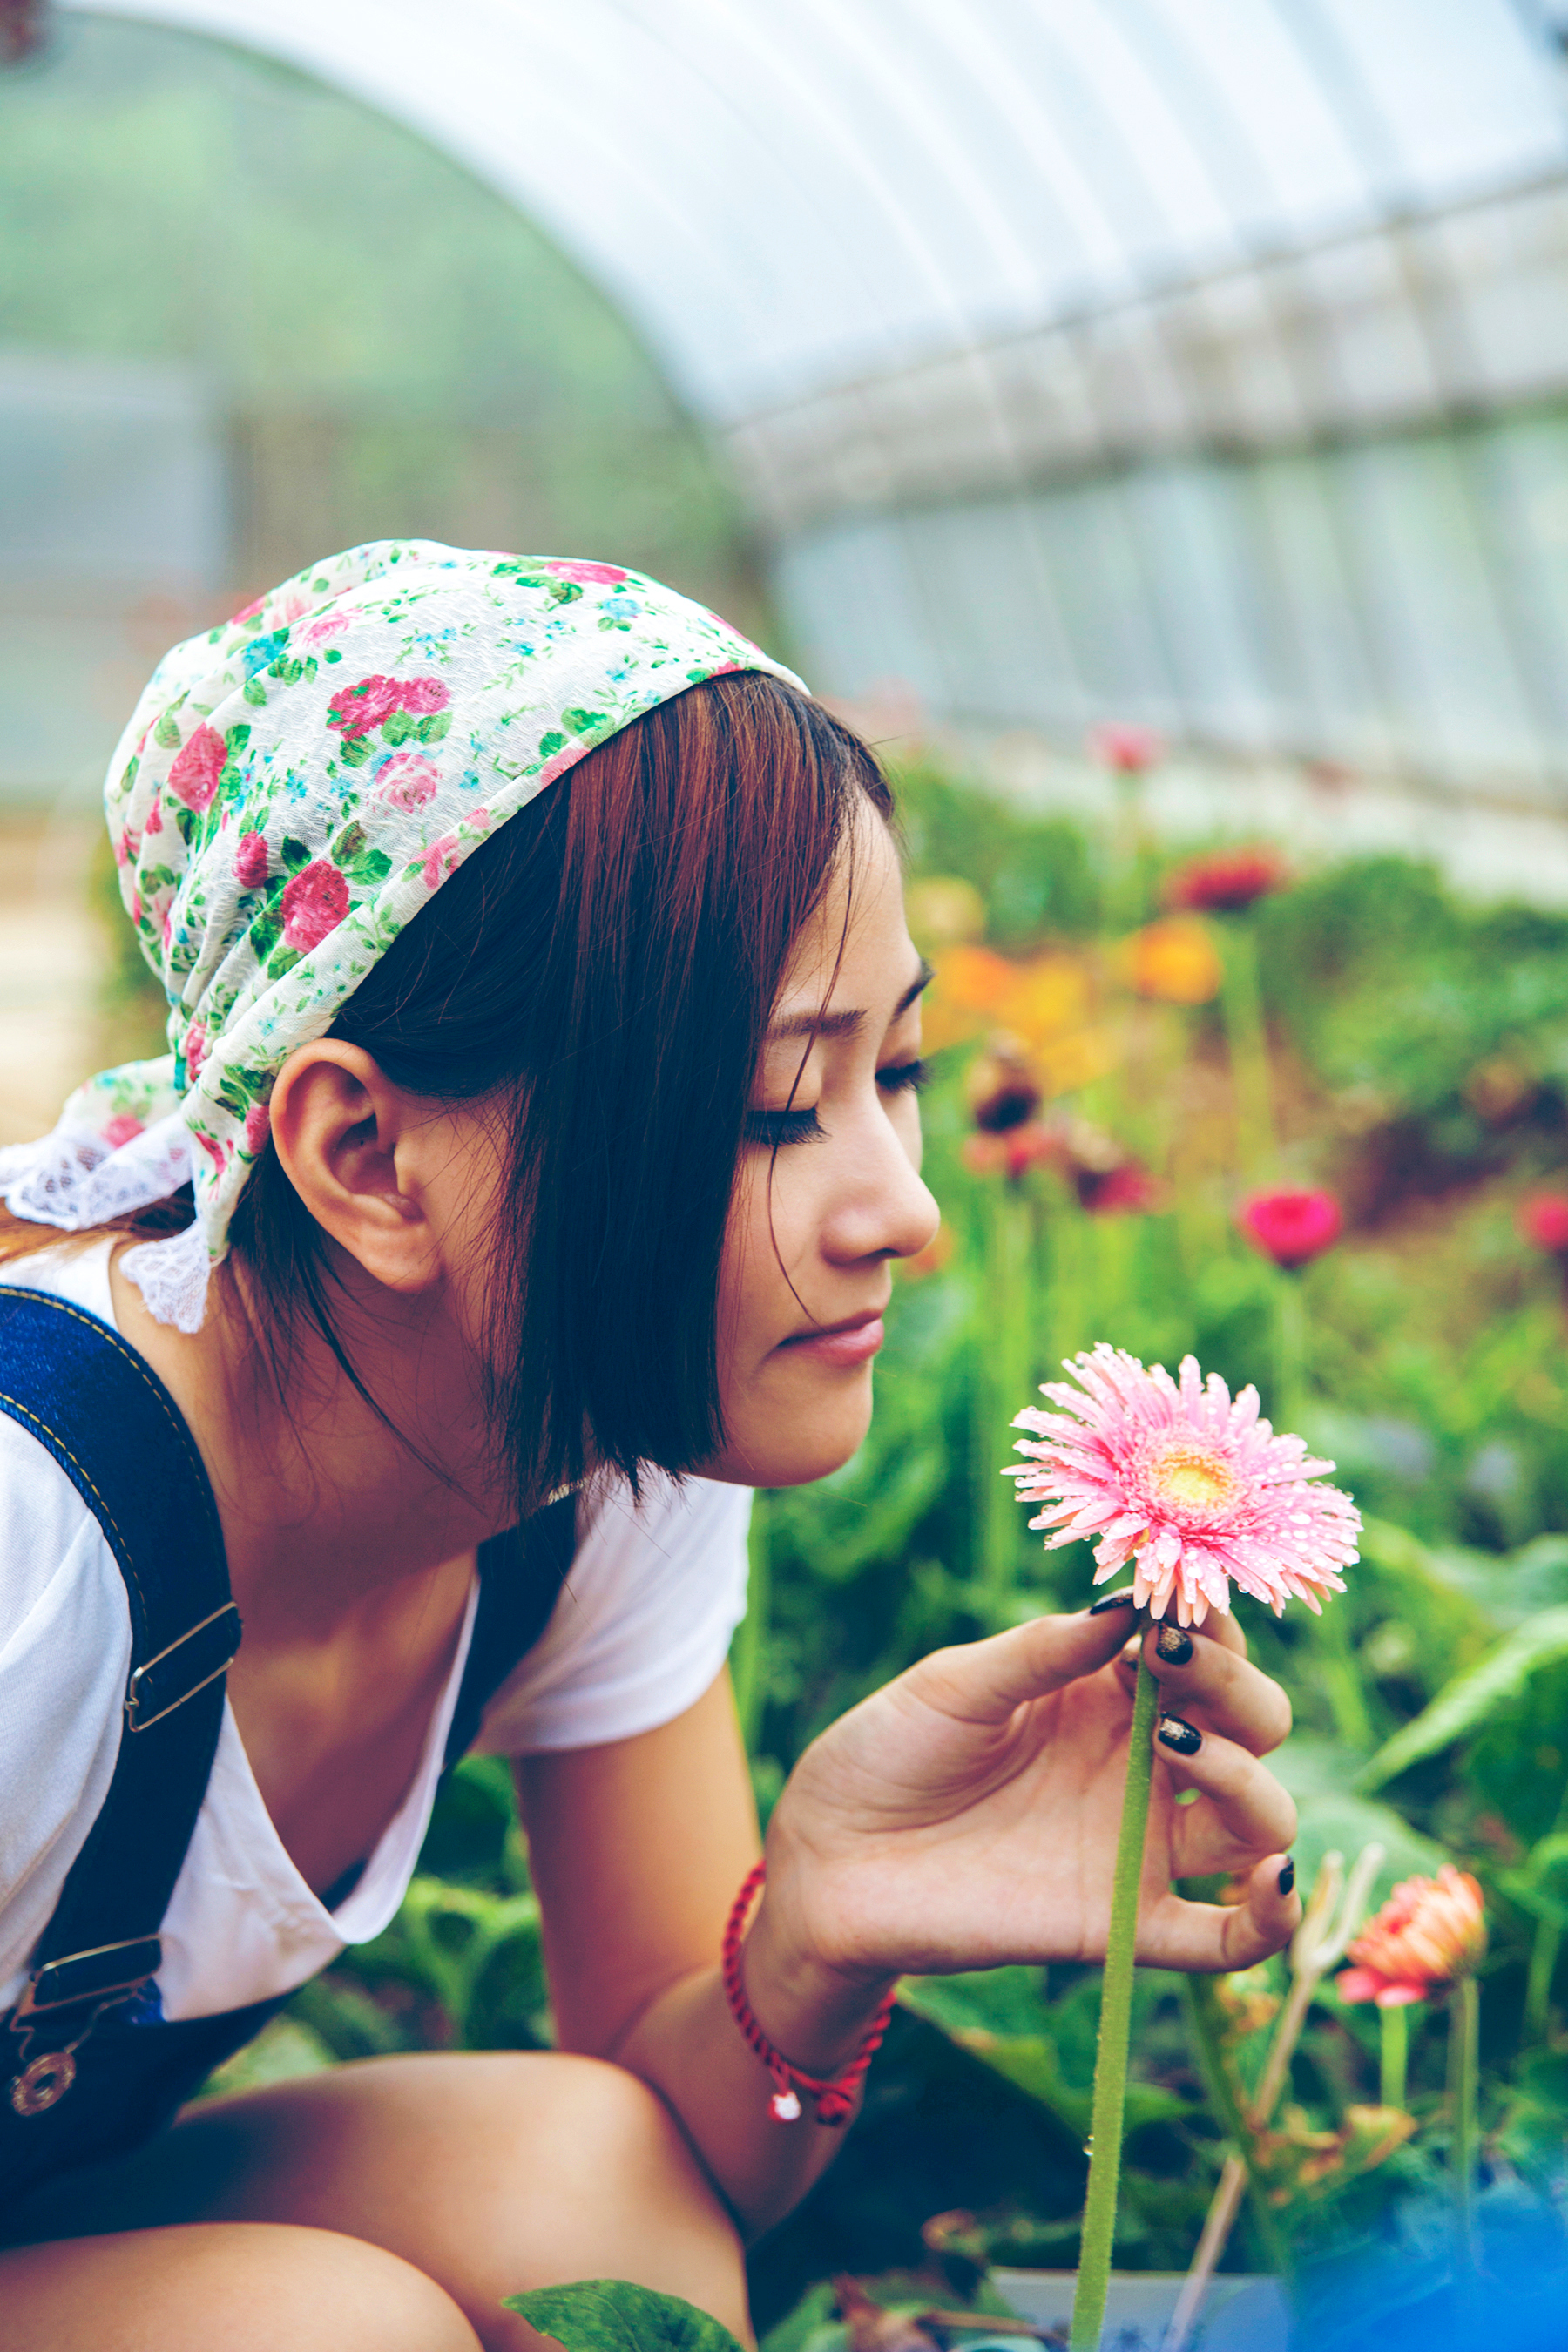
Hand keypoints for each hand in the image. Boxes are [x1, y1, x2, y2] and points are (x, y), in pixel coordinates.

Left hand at [758, 1602, 1299, 2007]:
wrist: (829, 1856)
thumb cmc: (887, 1753)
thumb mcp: (956, 1683)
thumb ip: (1043, 1650)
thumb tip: (1127, 1605)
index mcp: (1108, 1693)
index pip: (1206, 1650)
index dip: (1208, 1622)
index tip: (1169, 1604)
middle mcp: (1142, 1765)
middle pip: (1255, 1725)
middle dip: (1235, 1684)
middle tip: (1168, 1661)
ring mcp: (1140, 1847)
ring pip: (1258, 1820)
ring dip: (1249, 1777)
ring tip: (1175, 1745)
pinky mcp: (1123, 1924)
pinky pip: (1228, 1939)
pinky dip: (1275, 1917)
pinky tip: (1273, 1879)